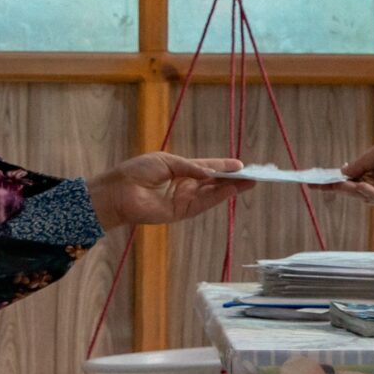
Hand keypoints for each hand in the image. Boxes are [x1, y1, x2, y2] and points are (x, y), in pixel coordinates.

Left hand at [86, 153, 254, 229]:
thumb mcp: (166, 161)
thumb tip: (211, 173)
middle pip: (214, 182)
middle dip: (233, 179)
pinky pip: (203, 204)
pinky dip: (217, 197)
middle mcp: (185, 185)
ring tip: (249, 182)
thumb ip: (190, 167)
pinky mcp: (181, 212)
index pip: (207, 168)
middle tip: (254, 175)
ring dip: (231, 188)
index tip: (242, 165)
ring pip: (212, 194)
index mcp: (181, 169)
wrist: (119, 192)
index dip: (224, 166)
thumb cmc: (137, 172)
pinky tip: (231, 190)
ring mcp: (184, 199)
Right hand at [327, 138, 373, 208]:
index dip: (331, 179)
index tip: (313, 181)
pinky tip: (363, 186)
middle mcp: (372, 184)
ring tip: (338, 184)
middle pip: (348, 188)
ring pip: (358, 195)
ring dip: (348, 189)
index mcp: (368, 171)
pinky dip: (366, 192)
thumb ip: (359, 164)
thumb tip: (341, 173)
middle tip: (320, 186)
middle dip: (334, 187)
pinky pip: (373, 198)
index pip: (346, 177)